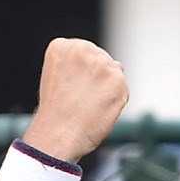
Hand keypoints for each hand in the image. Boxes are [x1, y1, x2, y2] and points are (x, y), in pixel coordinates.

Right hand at [21, 38, 128, 162]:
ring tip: (87, 105)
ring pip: (113, 73)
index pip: (84, 53)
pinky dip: (115, 101)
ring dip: (106, 90)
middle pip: (101, 59)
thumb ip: (83, 66)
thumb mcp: (58, 79)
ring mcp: (101, 62)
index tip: (71, 88)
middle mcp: (81, 48)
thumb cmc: (56, 114)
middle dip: (96, 79)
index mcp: (61, 46)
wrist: (57, 134)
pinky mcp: (116, 78)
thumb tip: (118, 64)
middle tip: (80, 100)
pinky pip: (123, 88)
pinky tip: (98, 109)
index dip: (80, 74)